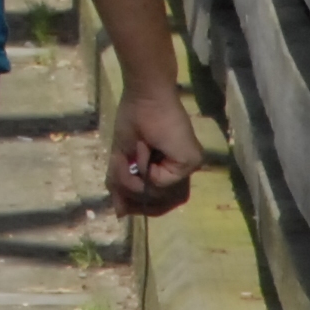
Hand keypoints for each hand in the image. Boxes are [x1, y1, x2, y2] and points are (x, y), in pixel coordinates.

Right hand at [106, 76, 201, 214]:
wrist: (145, 96)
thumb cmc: (133, 119)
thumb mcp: (121, 157)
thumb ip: (120, 184)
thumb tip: (118, 213)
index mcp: (167, 167)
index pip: (161, 199)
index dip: (141, 206)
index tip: (122, 206)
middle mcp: (181, 169)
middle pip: (164, 202)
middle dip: (138, 201)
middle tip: (123, 194)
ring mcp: (187, 166)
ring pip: (163, 195)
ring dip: (138, 183)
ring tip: (128, 162)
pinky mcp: (190, 162)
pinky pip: (165, 183)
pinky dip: (147, 172)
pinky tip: (141, 155)